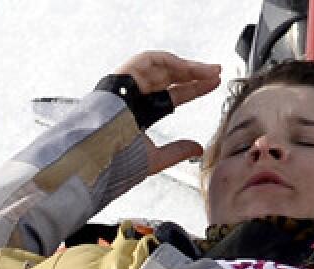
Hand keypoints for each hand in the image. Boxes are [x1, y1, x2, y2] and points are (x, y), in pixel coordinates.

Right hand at [114, 51, 220, 174]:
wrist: (98, 158)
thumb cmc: (118, 163)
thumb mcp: (155, 158)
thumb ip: (177, 152)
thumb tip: (198, 149)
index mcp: (141, 113)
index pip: (172, 95)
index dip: (193, 89)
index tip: (213, 84)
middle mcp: (135, 96)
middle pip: (169, 78)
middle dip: (194, 73)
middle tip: (215, 72)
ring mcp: (127, 85)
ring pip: (160, 67)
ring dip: (186, 66)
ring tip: (208, 70)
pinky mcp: (121, 76)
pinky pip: (146, 60)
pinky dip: (168, 61)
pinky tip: (187, 67)